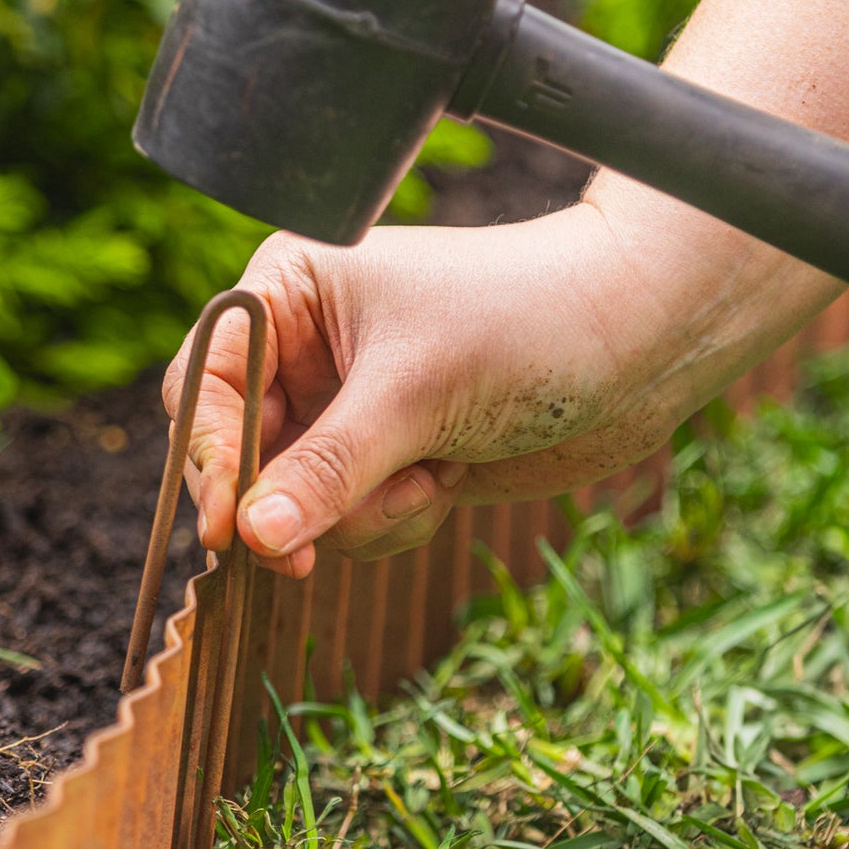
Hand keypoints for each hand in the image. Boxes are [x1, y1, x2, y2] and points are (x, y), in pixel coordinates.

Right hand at [164, 209, 683, 575]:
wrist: (642, 342)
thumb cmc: (526, 322)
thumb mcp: (415, 394)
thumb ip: (326, 468)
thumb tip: (250, 535)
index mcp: (293, 291)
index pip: (206, 381)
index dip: (209, 454)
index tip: (229, 526)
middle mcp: (306, 348)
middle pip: (241, 453)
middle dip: (292, 499)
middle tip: (301, 556)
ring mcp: (347, 407)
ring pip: (296, 500)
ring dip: (357, 513)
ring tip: (428, 479)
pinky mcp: (388, 456)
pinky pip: (349, 519)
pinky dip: (391, 519)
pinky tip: (447, 480)